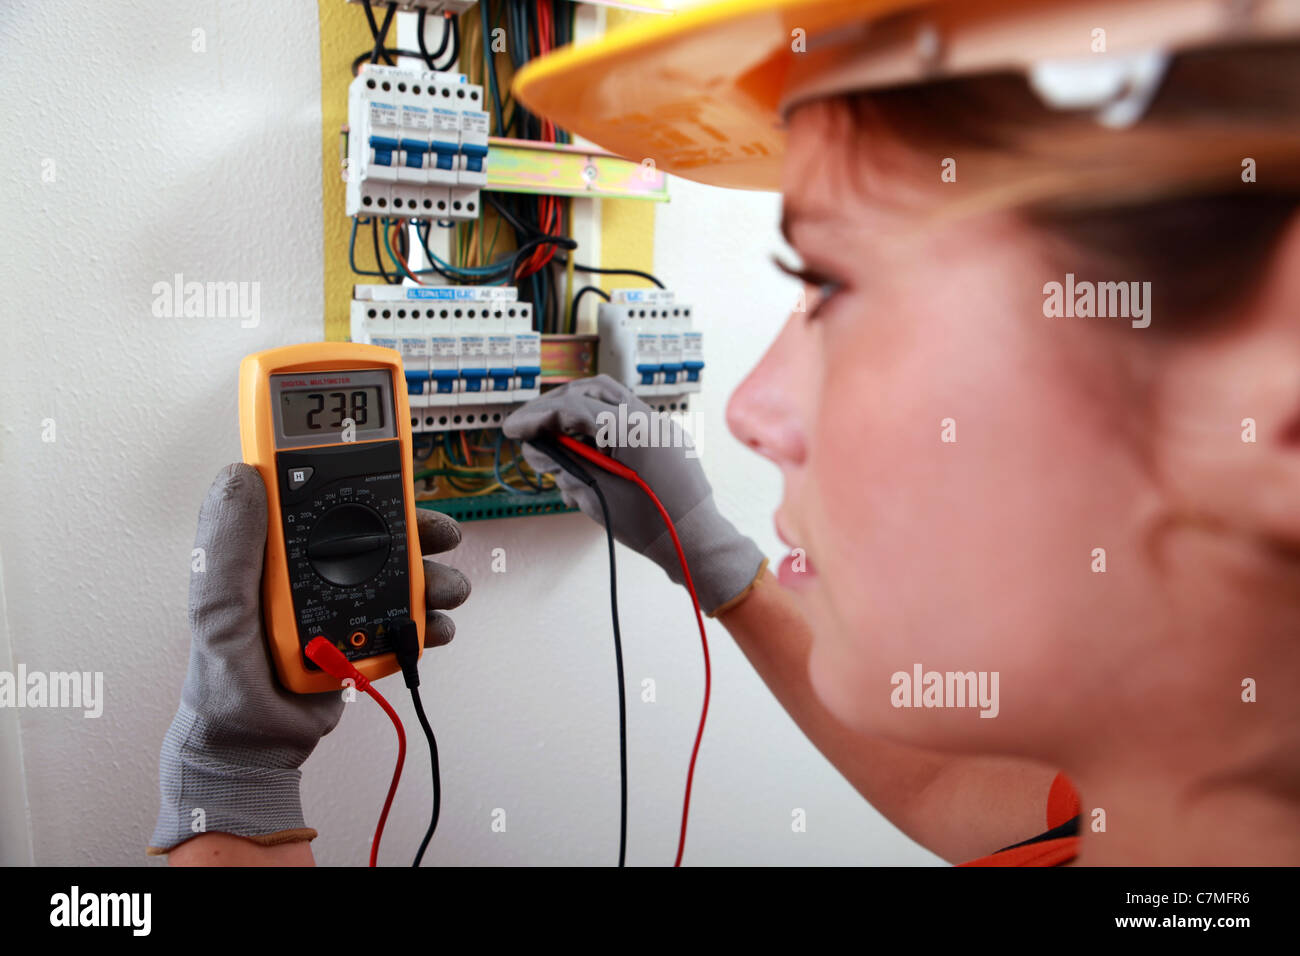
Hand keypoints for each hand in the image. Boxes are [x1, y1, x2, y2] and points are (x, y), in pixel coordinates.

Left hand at [148, 463, 468, 853]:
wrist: (255, 748)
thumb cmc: (223, 683)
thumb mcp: (217, 610)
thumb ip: (228, 547)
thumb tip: (240, 476)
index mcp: (275, 553)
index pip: (317, 496)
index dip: (355, 474)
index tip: (387, 466)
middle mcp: (313, 571)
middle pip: (375, 531)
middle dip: (416, 528)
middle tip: (440, 532)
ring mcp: (343, 604)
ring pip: (401, 574)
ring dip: (433, 577)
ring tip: (445, 589)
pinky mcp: (365, 638)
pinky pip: (408, 620)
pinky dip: (430, 621)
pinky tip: (435, 627)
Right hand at [502, 375, 765, 614]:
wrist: (696, 543)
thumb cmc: (650, 526)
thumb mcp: (597, 495)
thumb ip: (564, 464)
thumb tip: (536, 448)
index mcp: (633, 428)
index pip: (574, 408)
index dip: (537, 418)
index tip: (512, 429)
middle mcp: (649, 418)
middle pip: (592, 391)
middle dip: (556, 407)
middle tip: (530, 428)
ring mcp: (660, 426)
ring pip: (608, 403)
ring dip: (576, 417)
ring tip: (555, 448)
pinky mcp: (663, 439)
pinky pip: (624, 424)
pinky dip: (598, 434)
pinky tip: (582, 463)